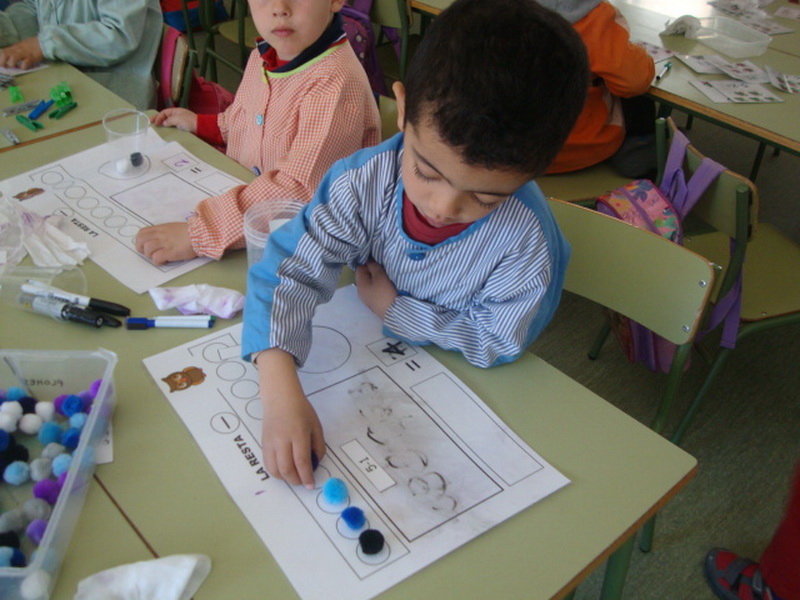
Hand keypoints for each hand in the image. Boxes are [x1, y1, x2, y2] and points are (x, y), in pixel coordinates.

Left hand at [0, 37, 43, 69]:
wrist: (42, 42)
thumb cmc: (32, 45)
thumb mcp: (20, 46)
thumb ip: (13, 51)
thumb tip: (7, 58)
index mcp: (13, 48)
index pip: (2, 52)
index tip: (1, 64)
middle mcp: (17, 50)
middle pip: (4, 54)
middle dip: (2, 62)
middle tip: (4, 67)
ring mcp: (24, 54)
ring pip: (13, 58)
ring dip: (12, 64)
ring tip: (14, 67)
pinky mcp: (31, 58)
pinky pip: (25, 63)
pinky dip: (23, 67)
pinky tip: (24, 67)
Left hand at [135, 222, 197, 264]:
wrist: (201, 235)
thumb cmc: (191, 232)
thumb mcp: (174, 228)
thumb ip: (165, 232)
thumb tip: (159, 239)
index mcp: (161, 228)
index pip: (142, 232)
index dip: (139, 241)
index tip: (143, 246)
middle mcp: (161, 235)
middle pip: (141, 241)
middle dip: (141, 249)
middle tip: (148, 254)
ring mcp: (165, 243)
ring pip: (147, 250)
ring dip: (150, 256)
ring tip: (158, 257)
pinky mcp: (171, 252)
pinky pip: (156, 258)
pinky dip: (158, 261)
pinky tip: (164, 261)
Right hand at [150, 108, 197, 132]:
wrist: (201, 128)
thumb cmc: (190, 121)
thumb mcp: (178, 119)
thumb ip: (169, 120)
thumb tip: (164, 123)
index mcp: (176, 111)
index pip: (164, 113)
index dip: (158, 117)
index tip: (154, 122)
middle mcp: (177, 116)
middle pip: (165, 117)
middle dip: (158, 120)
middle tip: (151, 124)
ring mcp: (180, 122)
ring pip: (169, 123)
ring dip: (163, 125)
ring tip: (157, 128)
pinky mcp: (182, 128)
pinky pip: (173, 128)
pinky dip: (168, 129)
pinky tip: (166, 132)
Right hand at [257, 349, 324, 487]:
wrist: (280, 397)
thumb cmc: (301, 410)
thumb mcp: (316, 426)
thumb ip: (318, 446)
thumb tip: (315, 463)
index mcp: (298, 434)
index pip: (302, 462)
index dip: (306, 476)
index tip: (310, 485)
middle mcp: (282, 440)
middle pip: (286, 469)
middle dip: (295, 480)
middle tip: (302, 482)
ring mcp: (271, 442)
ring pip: (274, 469)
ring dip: (285, 478)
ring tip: (293, 477)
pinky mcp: (263, 443)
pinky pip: (267, 463)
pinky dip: (275, 471)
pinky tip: (283, 470)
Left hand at [355, 261, 396, 318]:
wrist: (395, 313)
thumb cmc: (385, 292)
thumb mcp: (380, 276)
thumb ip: (373, 266)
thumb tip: (369, 262)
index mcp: (360, 285)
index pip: (359, 269)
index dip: (368, 263)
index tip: (379, 264)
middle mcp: (361, 293)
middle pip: (365, 277)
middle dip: (373, 272)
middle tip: (384, 271)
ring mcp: (368, 300)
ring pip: (371, 284)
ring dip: (378, 280)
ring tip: (387, 279)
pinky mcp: (376, 304)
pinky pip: (376, 291)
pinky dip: (380, 288)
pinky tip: (388, 288)